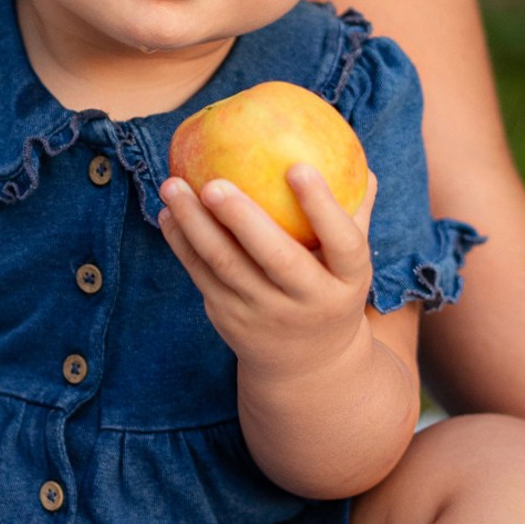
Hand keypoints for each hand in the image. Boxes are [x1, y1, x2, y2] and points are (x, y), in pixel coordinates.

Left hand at [159, 166, 378, 380]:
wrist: (308, 364)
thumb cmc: (330, 289)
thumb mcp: (350, 264)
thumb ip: (353, 213)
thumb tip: (356, 159)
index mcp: (348, 282)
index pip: (343, 244)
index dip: (323, 207)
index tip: (299, 166)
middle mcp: (308, 301)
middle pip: (276, 258)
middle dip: (242, 218)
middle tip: (214, 182)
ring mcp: (265, 314)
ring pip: (225, 265)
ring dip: (194, 223)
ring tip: (173, 185)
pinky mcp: (230, 318)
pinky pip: (201, 274)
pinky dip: (181, 241)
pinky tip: (168, 212)